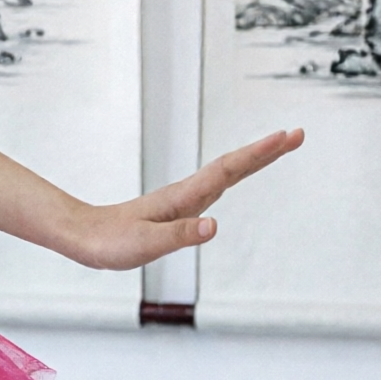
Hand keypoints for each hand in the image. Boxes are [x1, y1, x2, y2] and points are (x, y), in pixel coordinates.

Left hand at [62, 128, 302, 270]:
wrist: (83, 236)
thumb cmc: (110, 243)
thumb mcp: (145, 244)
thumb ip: (179, 236)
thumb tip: (213, 226)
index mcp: (183, 199)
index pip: (226, 171)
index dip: (257, 155)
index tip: (285, 137)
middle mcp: (187, 194)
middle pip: (233, 167)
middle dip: (265, 151)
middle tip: (297, 135)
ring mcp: (184, 200)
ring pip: (225, 173)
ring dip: (254, 159)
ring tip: (280, 146)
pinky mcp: (179, 209)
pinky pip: (215, 185)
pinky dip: (235, 173)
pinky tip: (239, 172)